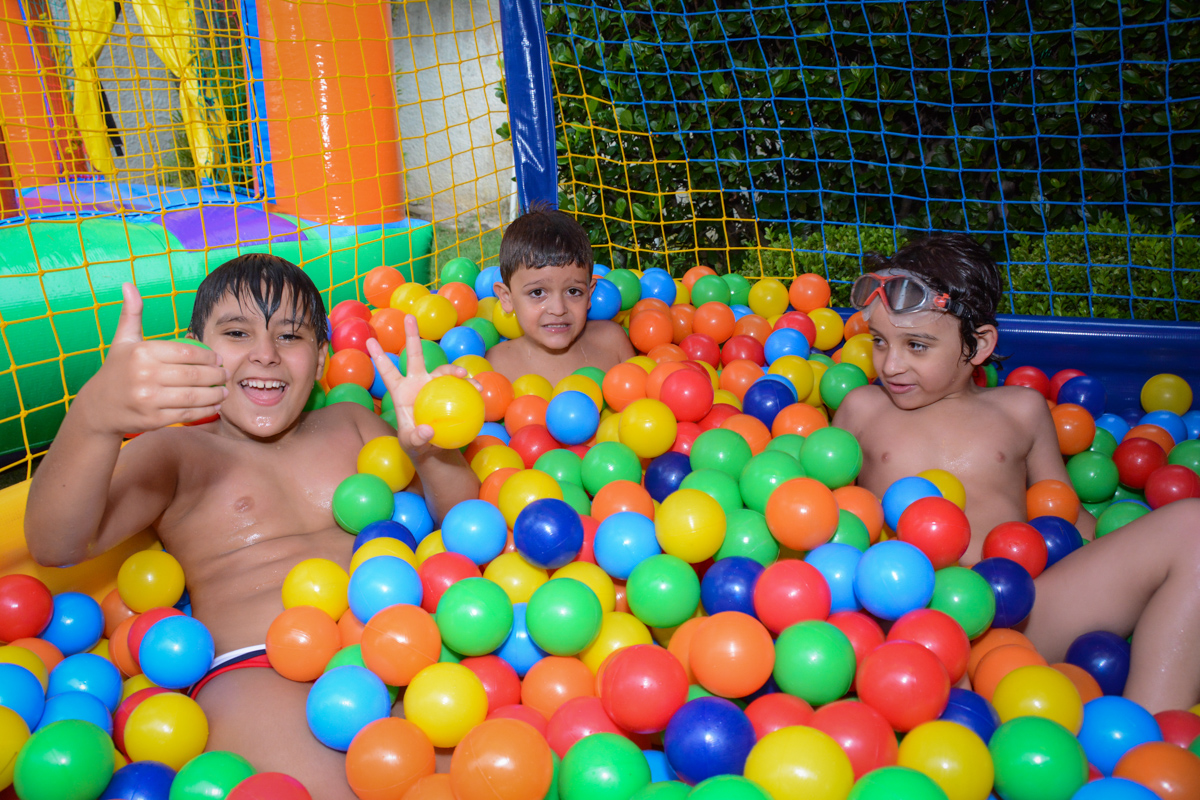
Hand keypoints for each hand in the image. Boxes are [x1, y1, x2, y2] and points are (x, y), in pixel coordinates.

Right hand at [81, 283, 228, 434]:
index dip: (208, 356)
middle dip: (216, 375)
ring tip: (224, 391)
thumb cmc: (116, 371)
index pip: (187, 352)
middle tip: (226, 374)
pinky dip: (205, 410)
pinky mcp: (154, 419)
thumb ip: (131, 314)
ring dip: (215, 394)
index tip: (218, 359)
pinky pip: (187, 413)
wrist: (98, 409)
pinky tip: (214, 405)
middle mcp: (145, 375)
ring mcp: (149, 399)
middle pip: (194, 374)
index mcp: (141, 352)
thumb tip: (128, 285)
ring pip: (194, 395)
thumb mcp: (122, 341)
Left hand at [367, 314, 474, 452]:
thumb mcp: (412, 445)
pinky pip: (462, 386)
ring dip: (454, 370)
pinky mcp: (450, 392)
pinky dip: (471, 386)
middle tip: (409, 317)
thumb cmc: (416, 444)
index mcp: (401, 391)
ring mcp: (434, 385)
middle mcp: (417, 382)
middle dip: (412, 335)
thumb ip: (417, 439)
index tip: (369, 340)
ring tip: (465, 378)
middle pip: (415, 355)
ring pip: (443, 369)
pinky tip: (479, 389)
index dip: (379, 356)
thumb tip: (428, 430)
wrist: (434, 447)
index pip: (388, 371)